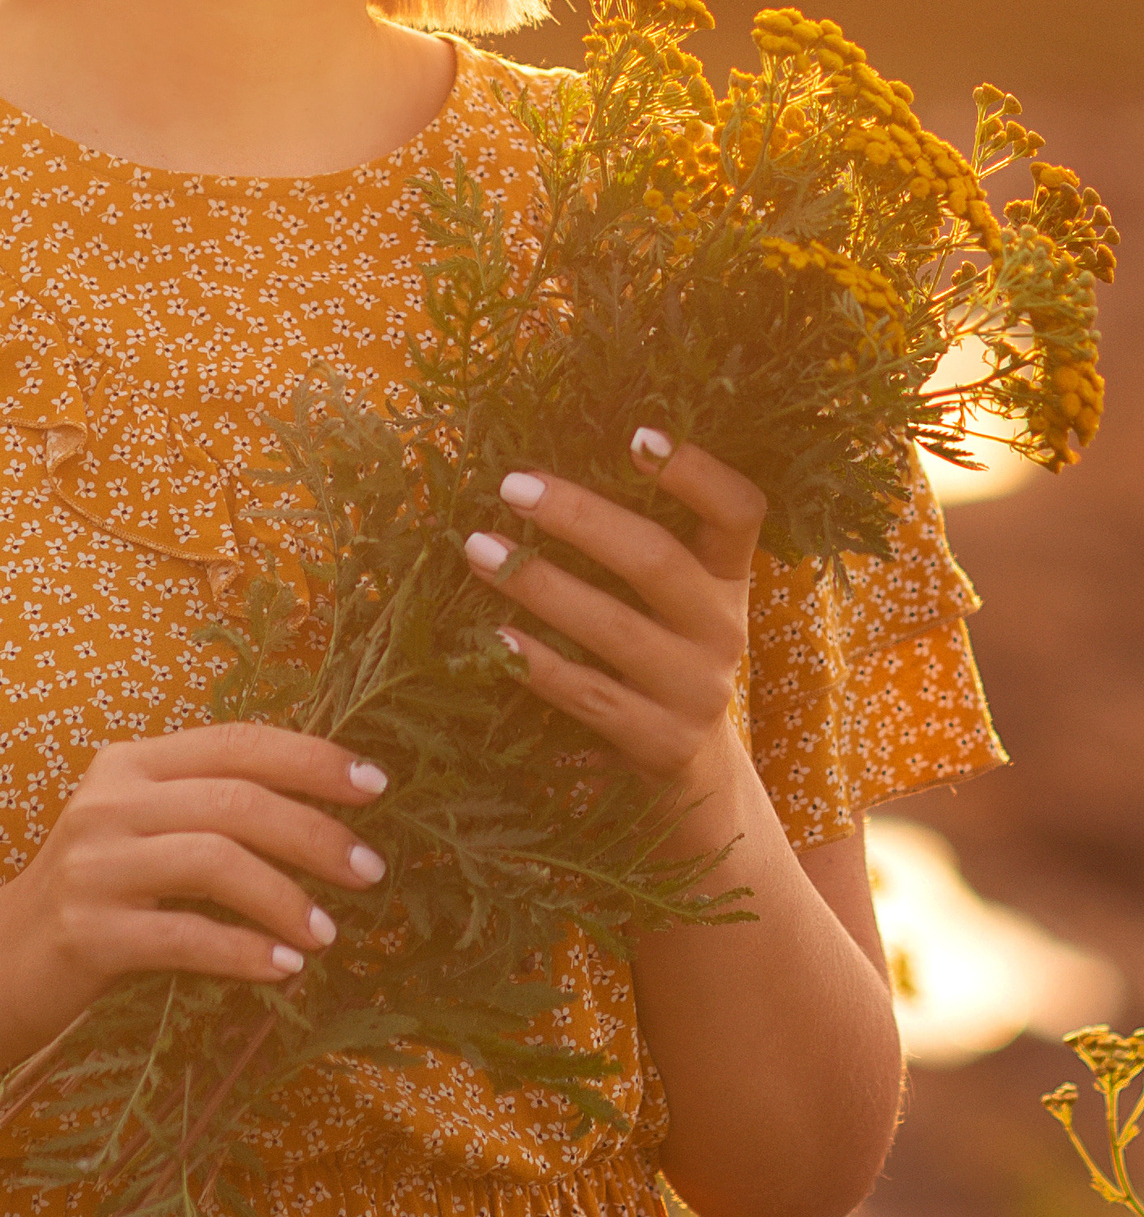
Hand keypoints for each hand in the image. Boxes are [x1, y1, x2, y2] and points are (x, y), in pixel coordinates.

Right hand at [0, 721, 392, 1051]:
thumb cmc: (96, 899)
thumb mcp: (141, 833)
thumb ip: (207, 809)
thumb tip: (327, 815)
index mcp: (129, 764)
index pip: (236, 742)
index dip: (311, 758)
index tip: (375, 784)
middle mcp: (108, 802)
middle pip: (235, 801)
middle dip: (315, 834)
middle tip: (369, 871)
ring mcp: (92, 865)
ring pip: (214, 861)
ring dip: (286, 898)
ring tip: (327, 934)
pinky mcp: (86, 930)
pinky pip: (185, 935)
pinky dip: (244, 952)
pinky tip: (282, 969)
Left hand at [460, 425, 765, 789]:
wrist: (694, 784)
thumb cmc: (653, 664)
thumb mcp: (662, 605)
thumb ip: (624, 547)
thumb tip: (533, 472)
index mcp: (728, 581)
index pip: (739, 511)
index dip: (697, 471)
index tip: (638, 432)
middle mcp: (724, 630)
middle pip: (659, 560)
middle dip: (581, 518)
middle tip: (511, 485)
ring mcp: (697, 692)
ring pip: (616, 629)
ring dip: (540, 585)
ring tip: (477, 548)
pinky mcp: (663, 745)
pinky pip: (592, 698)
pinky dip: (540, 667)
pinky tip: (495, 641)